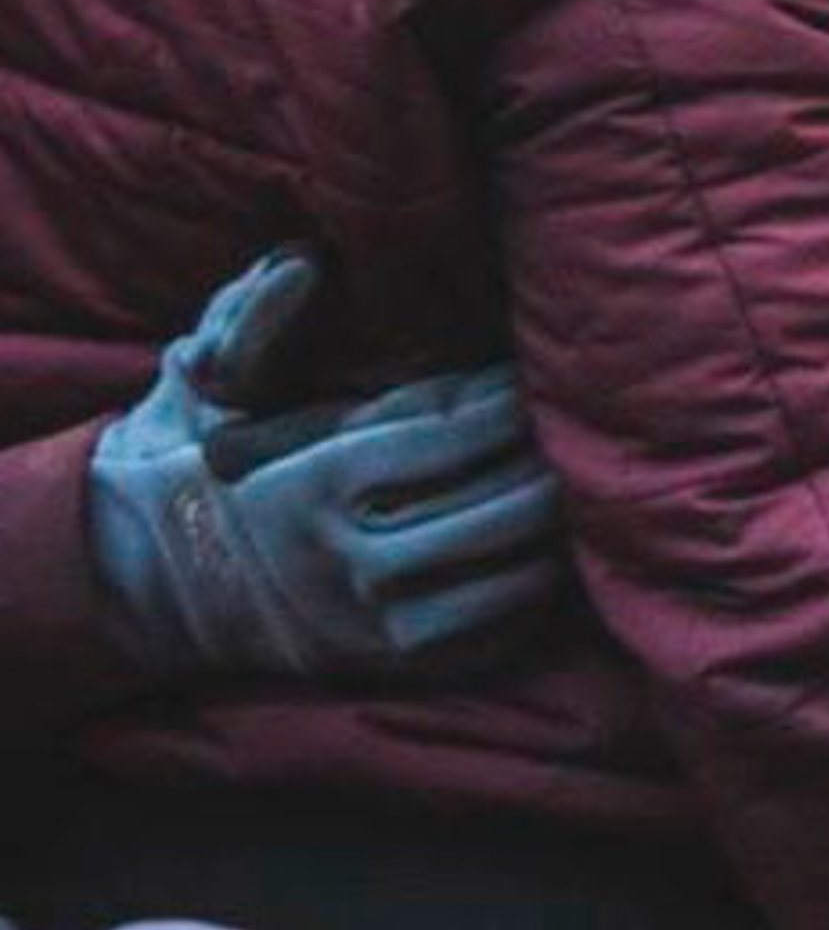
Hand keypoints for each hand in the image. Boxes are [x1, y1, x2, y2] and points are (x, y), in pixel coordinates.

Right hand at [85, 246, 565, 683]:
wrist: (148, 581)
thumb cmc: (207, 458)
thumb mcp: (208, 379)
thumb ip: (257, 319)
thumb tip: (305, 263)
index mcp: (314, 482)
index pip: (450, 434)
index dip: (510, 400)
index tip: (536, 377)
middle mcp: (348, 559)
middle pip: (500, 507)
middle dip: (552, 461)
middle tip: (579, 427)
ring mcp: (373, 624)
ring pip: (511, 577)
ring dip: (558, 528)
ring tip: (579, 484)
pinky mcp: (390, 665)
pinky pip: (494, 637)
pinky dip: (537, 593)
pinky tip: (551, 550)